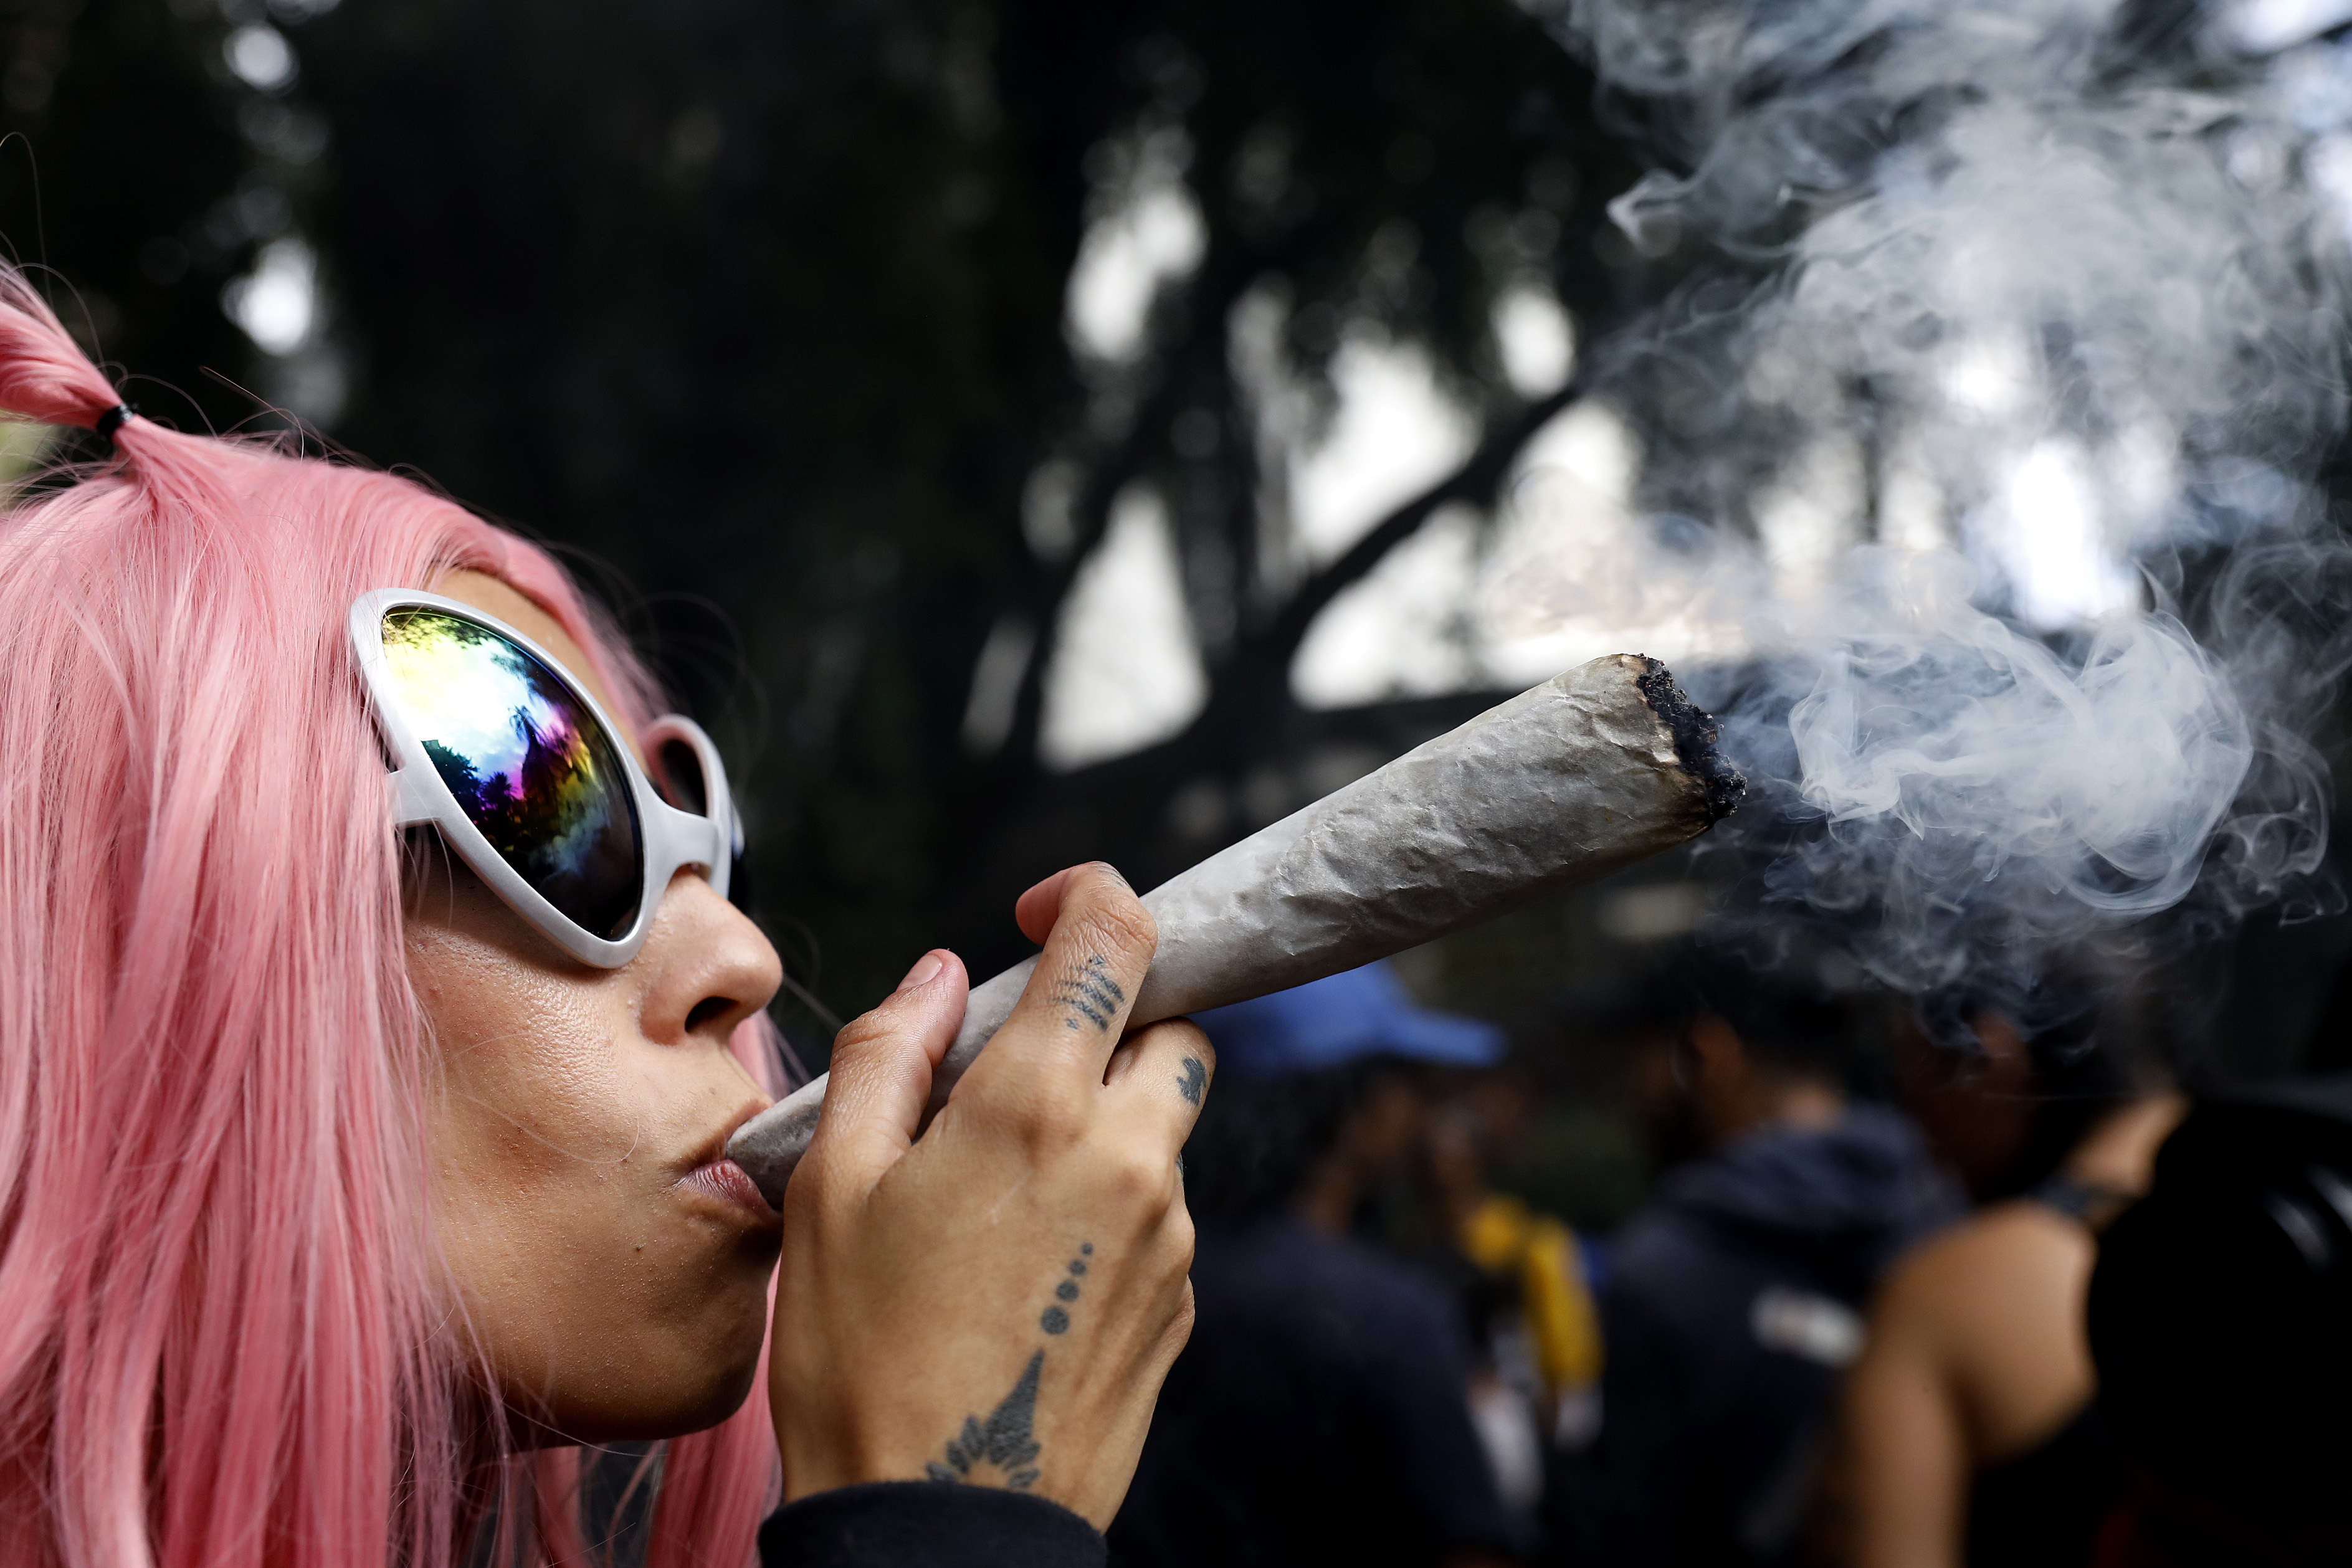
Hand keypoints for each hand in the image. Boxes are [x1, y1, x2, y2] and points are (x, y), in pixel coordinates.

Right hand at [768, 862, 1211, 1527]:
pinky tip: (1028, 1269)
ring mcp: (1170, 1237)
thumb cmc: (863, 1361)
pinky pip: (1161, 1215)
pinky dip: (1112, 1207)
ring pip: (1168, 1128)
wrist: (937, 1530)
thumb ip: (888, 1054)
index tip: (1042, 911)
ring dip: (1107, 1124)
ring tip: (1001, 1196)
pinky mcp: (1182, 1304)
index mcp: (1037, 1108)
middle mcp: (1129, 1159)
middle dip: (1112, 1024)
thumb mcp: (829, 1188)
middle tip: (1020, 1074)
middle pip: (1174, 1030)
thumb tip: (938, 978)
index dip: (1087, 894)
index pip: (1118, 937)